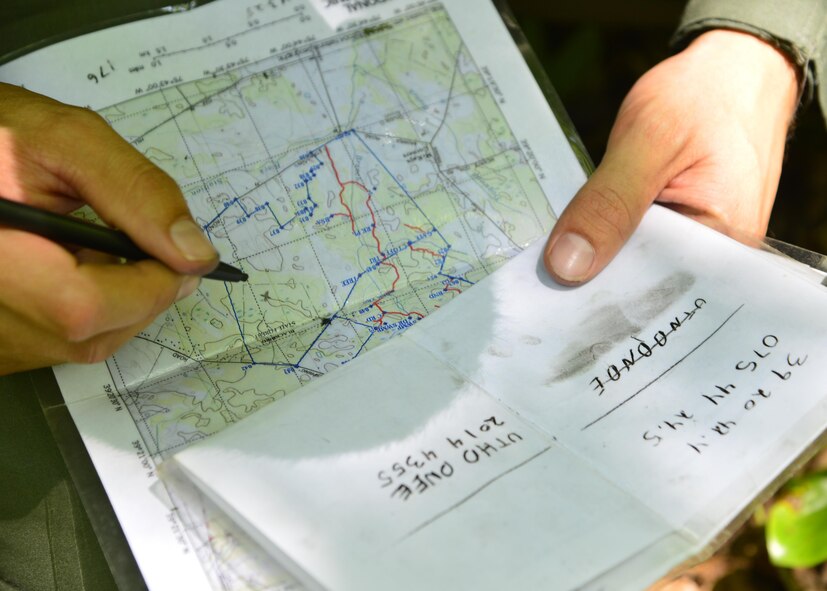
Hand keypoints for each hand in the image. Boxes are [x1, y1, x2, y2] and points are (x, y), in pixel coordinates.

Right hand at [0, 83, 218, 373]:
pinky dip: (87, 309)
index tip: (179, 255)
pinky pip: (57, 343)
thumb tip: (195, 255)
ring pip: (80, 344)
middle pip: (88, 335)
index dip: (150, 285)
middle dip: (142, 292)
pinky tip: (74, 267)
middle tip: (148, 246)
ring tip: (100, 247)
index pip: (82, 307)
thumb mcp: (67, 141)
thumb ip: (137, 193)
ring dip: (117, 301)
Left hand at [543, 30, 799, 284]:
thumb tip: (565, 267)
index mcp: (723, 246)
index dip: (597, 301)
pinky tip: (576, 242)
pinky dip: (607, 242)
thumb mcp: (648, 143)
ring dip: (595, 263)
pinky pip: (637, 248)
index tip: (551, 303)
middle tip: (539, 288)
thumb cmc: (702, 97)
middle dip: (592, 285)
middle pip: (642, 290)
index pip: (652, 296)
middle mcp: (715, 258)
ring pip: (635, 270)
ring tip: (551, 270)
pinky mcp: (679, 232)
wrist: (735, 70)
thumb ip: (608, 204)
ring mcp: (697, 247)